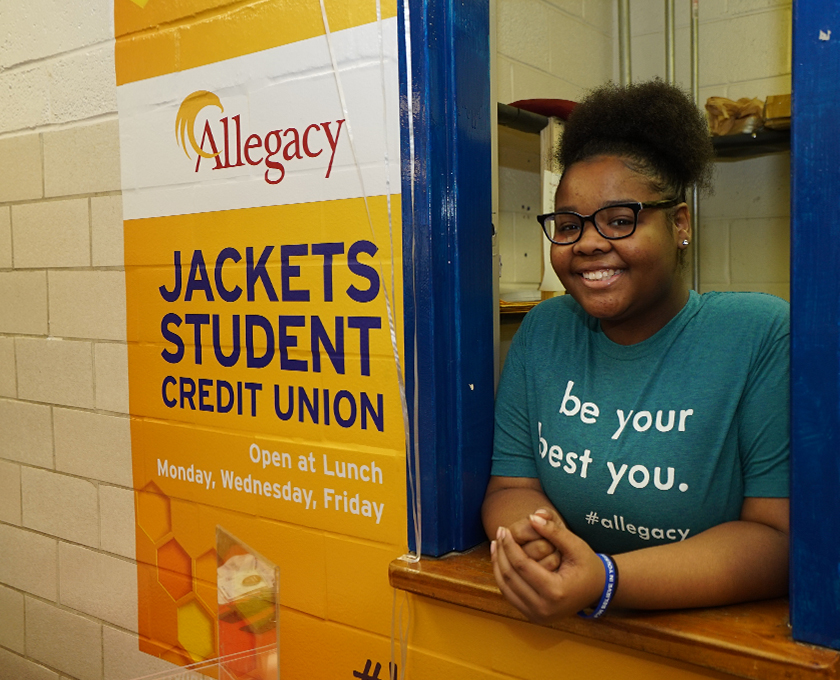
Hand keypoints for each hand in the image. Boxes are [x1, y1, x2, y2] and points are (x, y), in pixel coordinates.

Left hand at [491, 511, 605, 623]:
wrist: (598, 589)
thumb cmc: (588, 565)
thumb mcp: (576, 545)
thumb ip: (554, 531)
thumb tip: (531, 517)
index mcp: (555, 592)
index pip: (522, 565)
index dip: (509, 545)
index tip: (503, 529)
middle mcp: (544, 608)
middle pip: (510, 577)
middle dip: (501, 553)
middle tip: (498, 533)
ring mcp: (537, 615)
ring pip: (505, 588)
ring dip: (498, 564)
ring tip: (496, 544)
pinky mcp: (533, 616)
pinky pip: (510, 595)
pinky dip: (503, 577)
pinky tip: (502, 559)